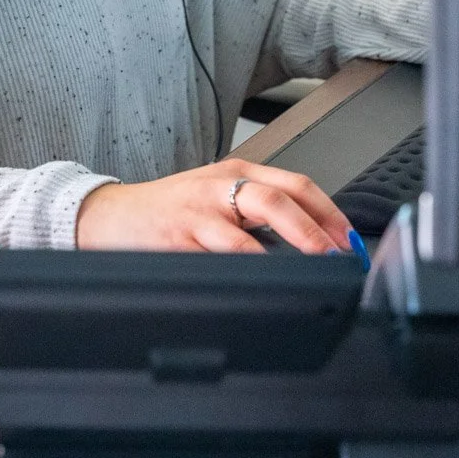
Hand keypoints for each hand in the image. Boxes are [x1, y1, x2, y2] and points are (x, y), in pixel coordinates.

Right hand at [75, 158, 353, 253]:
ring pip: (247, 229)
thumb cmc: (167, 211)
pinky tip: (258, 284)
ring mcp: (198, 213)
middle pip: (277, 199)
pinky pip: (216, 256)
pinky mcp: (177, 239)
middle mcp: (220, 187)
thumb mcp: (217, 198)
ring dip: (283, 251)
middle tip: (336, 255)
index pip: (295, 184)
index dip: (328, 211)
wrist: (108, 216)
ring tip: (308, 270)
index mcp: (236, 173)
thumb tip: (313, 242)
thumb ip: (258, 212)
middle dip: (312, 230)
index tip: (350, 240)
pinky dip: (242, 270)